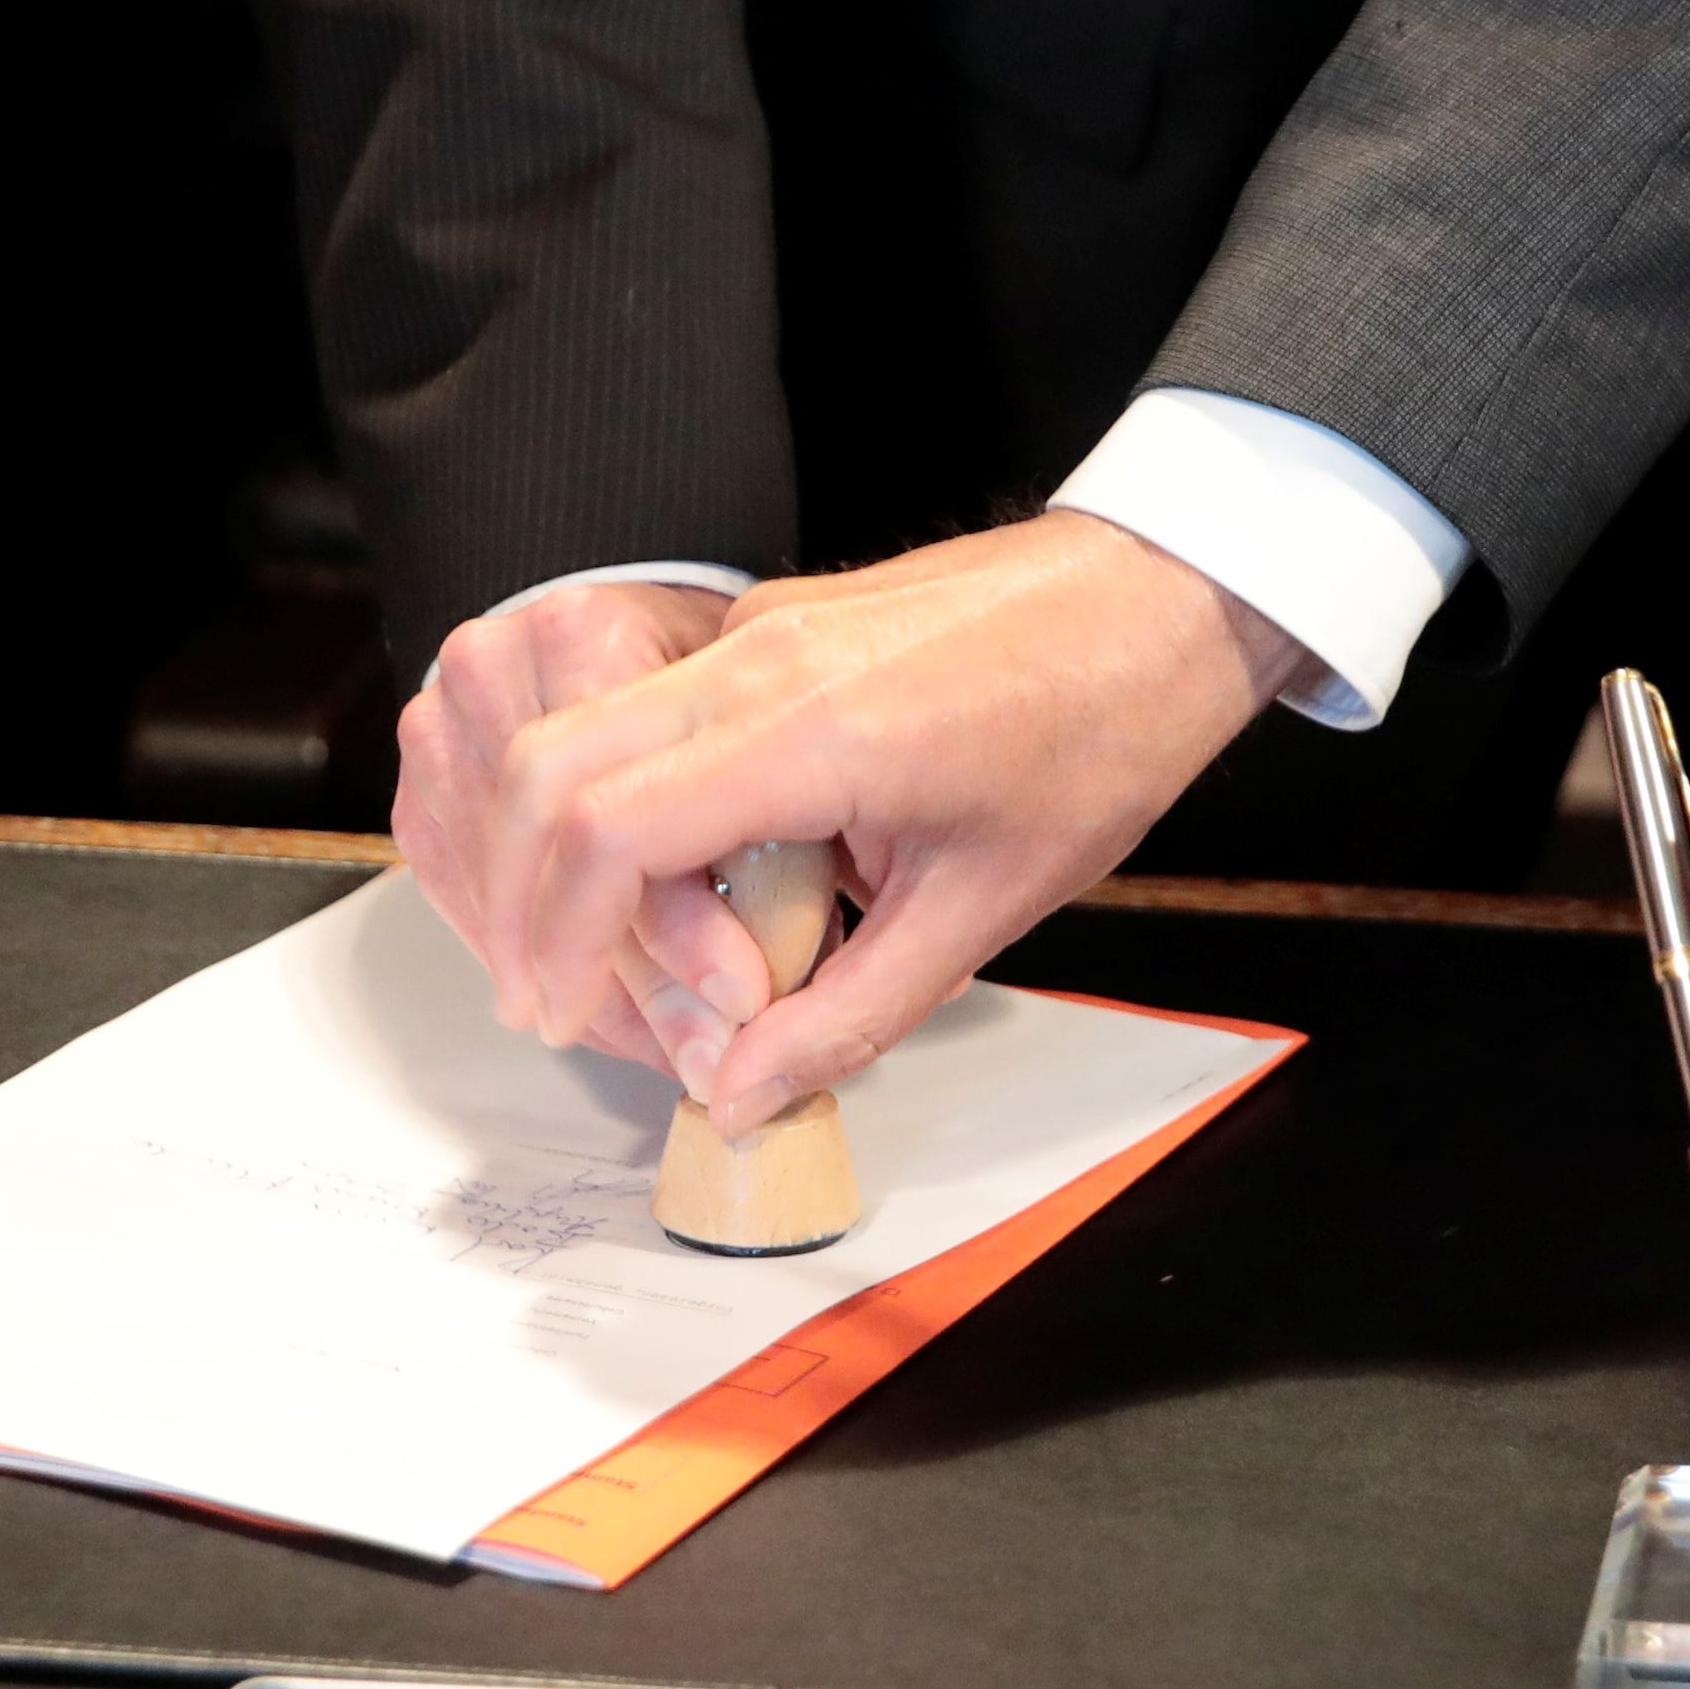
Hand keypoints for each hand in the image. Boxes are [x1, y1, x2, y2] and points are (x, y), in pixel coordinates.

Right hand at [459, 513, 1302, 1133]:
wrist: (1163, 596)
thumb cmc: (1102, 729)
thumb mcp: (986, 907)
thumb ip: (847, 1015)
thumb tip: (740, 1092)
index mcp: (811, 726)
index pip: (604, 826)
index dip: (558, 937)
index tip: (557, 1013)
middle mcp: (758, 658)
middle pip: (551, 765)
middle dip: (525, 894)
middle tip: (545, 996)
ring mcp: (755, 629)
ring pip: (588, 730)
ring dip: (574, 849)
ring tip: (623, 958)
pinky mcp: (767, 626)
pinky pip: (658, 715)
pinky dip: (640, 804)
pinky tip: (702, 887)